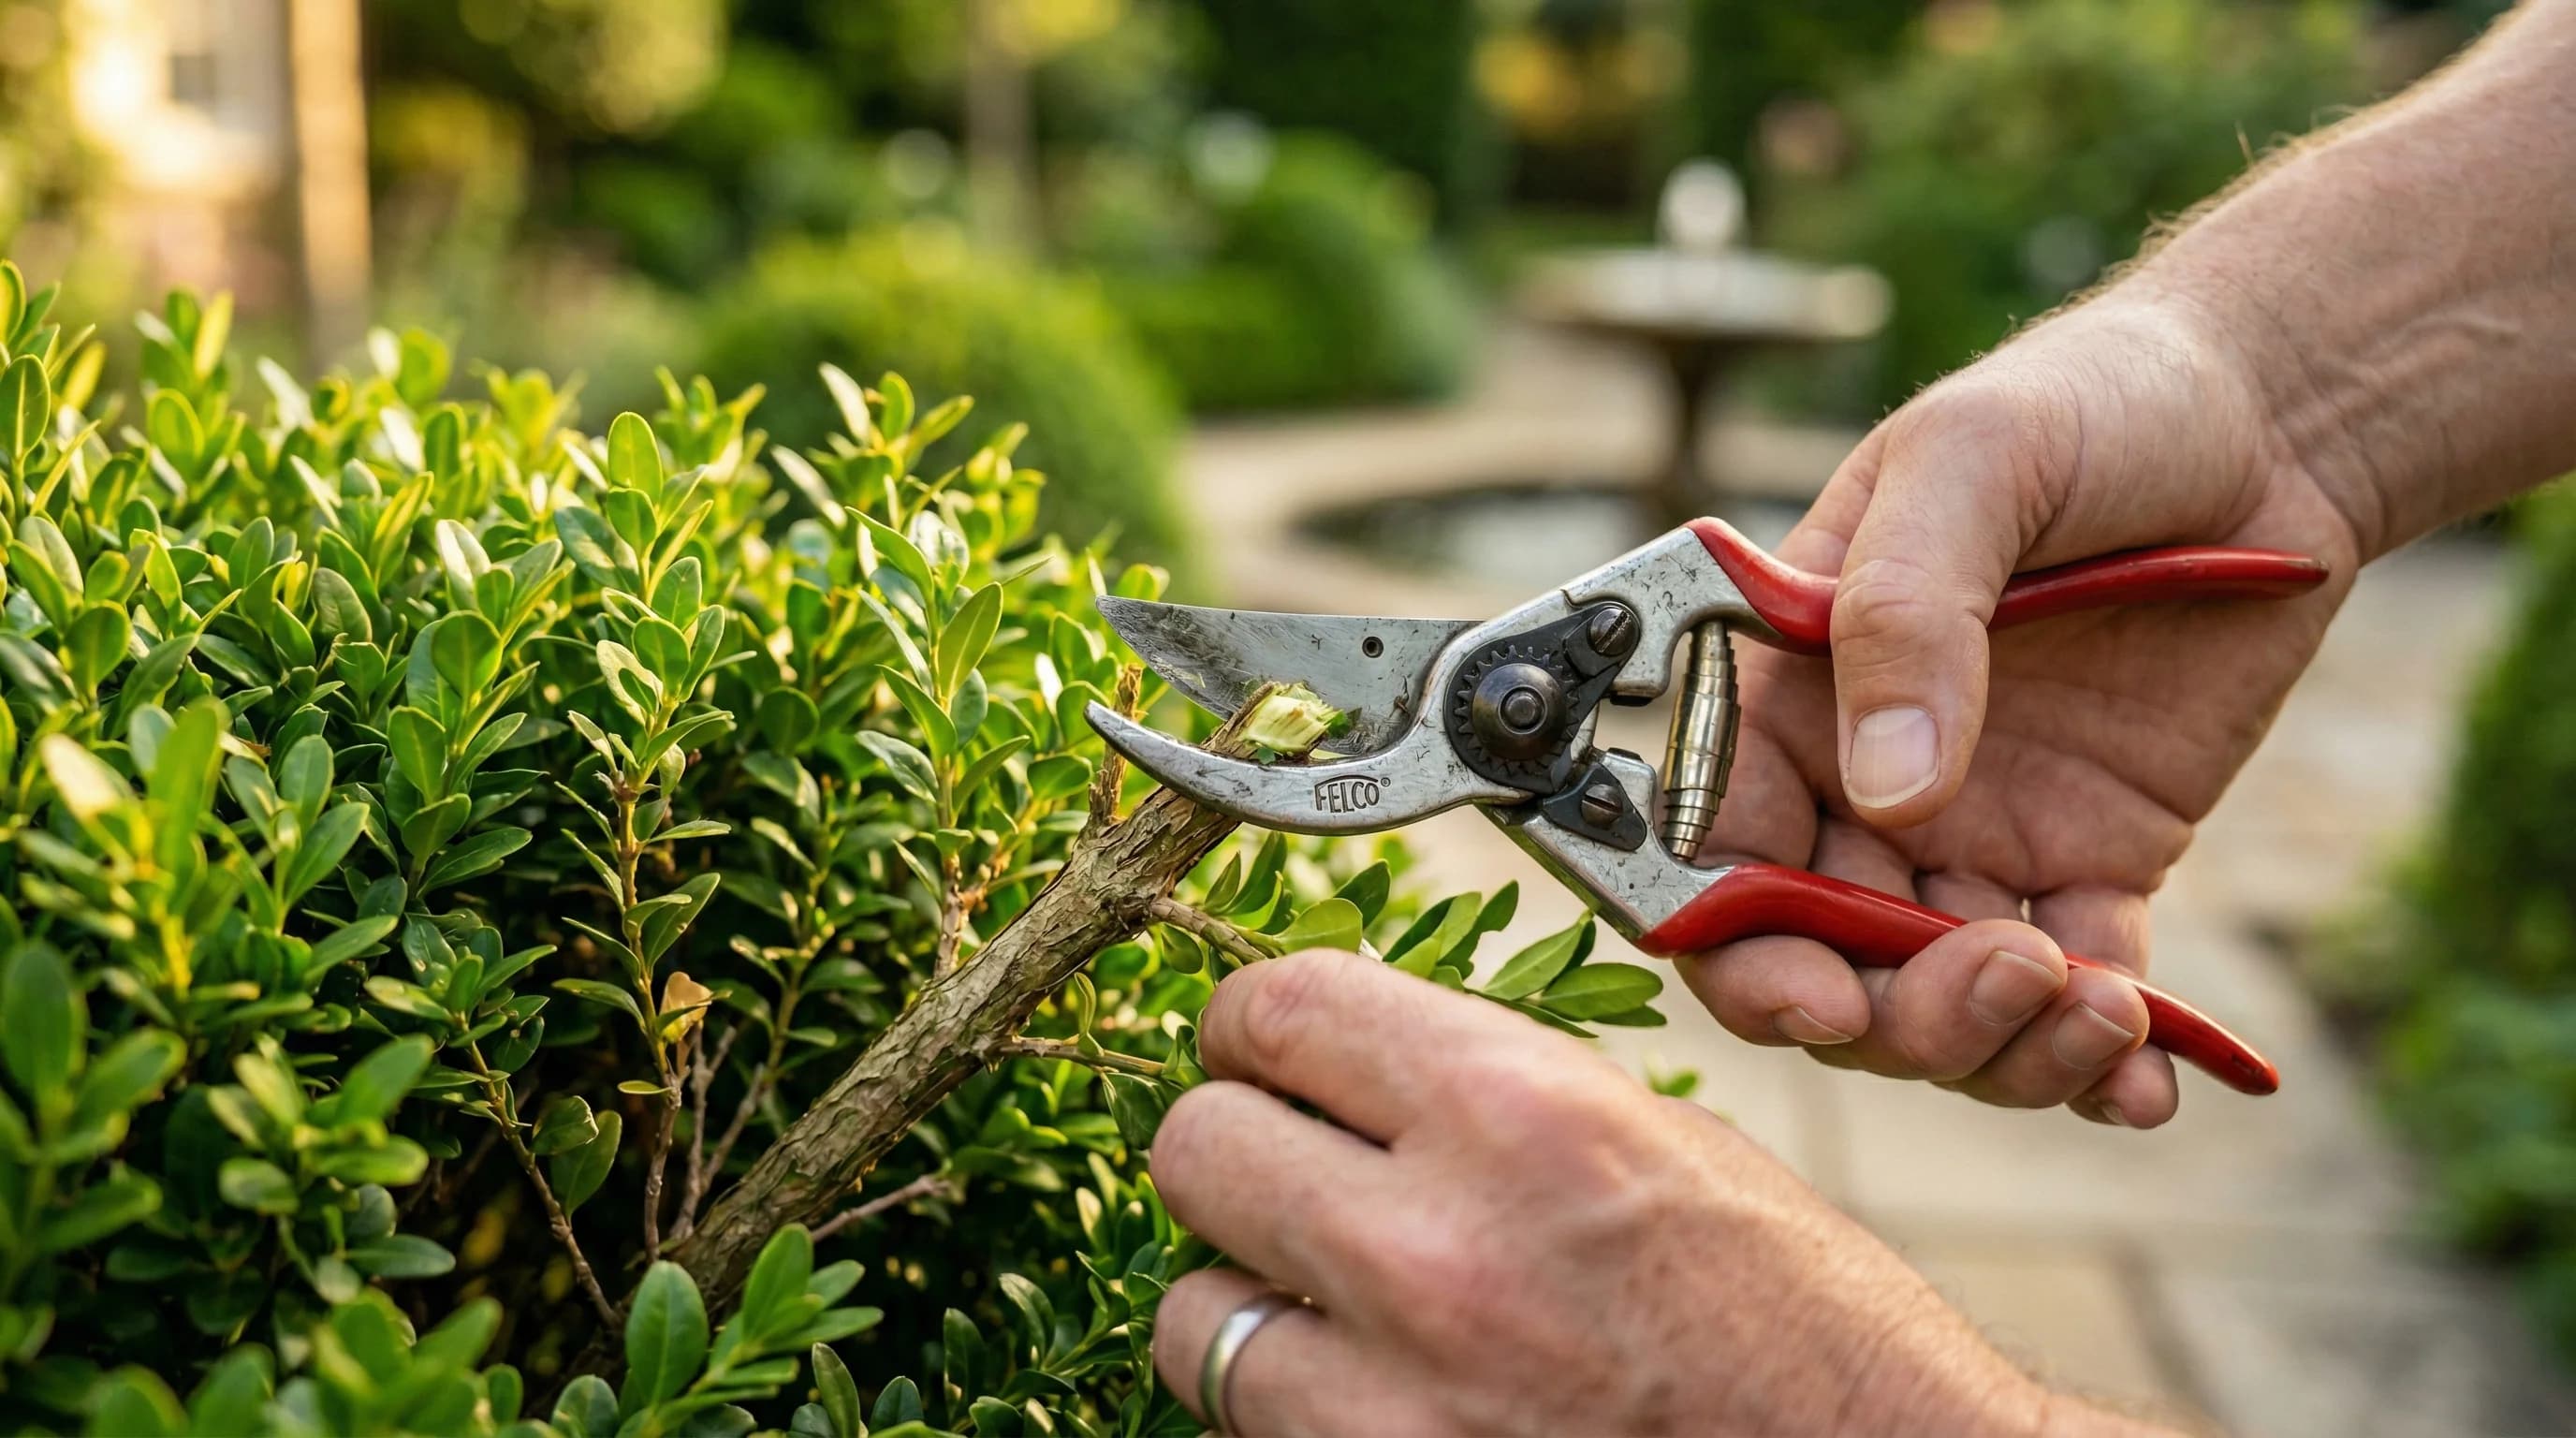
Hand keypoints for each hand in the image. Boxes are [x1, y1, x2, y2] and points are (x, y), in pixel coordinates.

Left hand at [1147, 951, 2158, 1437]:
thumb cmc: (1804, 1331)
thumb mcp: (1661, 1147)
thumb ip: (1490, 1094)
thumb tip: (1353, 1070)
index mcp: (1521, 1116)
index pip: (1280, 1010)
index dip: (1254, 1025)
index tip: (1260, 1049)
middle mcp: (1437, 1250)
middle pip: (1194, 1149)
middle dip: (1234, 1153)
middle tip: (1284, 1174)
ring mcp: (1395, 1403)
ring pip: (1191, 1316)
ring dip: (1249, 1303)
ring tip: (1337, 1311)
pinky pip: (1252, 1434)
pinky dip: (1295, 1413)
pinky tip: (1381, 1398)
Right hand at [1691, 291, 2361, 1126]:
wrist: (2274, 428)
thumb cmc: (2089, 406)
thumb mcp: (1975, 466)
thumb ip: (1908, 618)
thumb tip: (1888, 792)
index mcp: (1787, 693)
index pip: (1714, 851)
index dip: (1742, 945)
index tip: (1822, 998)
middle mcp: (1858, 785)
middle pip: (1825, 958)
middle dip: (1898, 1014)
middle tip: (2008, 983)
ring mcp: (1972, 837)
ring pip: (1940, 1002)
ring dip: (2005, 1044)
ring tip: (2103, 1011)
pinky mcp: (2090, 867)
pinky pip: (2073, 993)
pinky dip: (2102, 1060)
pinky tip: (2147, 1078)